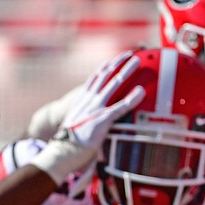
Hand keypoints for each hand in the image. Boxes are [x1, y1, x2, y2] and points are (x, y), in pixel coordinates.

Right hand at [30, 50, 143, 184]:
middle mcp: (89, 99)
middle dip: (119, 62)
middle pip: (106, 75)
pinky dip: (131, 98)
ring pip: (113, 85)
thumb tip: (96, 116)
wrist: (63, 150)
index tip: (117, 57)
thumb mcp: (78, 121)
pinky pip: (120, 107)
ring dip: (126, 71)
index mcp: (83, 98)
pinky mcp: (102, 120)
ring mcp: (96, 108)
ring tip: (137, 63)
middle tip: (132, 54)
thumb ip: (88, 115)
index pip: (97, 76)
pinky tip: (141, 92)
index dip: (108, 65)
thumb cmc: (71, 140)